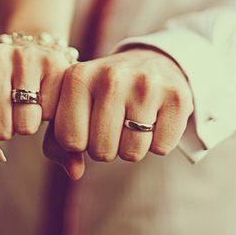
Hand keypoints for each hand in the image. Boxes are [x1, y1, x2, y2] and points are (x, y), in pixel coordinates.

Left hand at [0, 41, 70, 161]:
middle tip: (8, 108)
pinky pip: (51, 114)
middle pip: (0, 129)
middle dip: (5, 128)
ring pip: (26, 125)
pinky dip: (47, 114)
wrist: (23, 62)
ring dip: (26, 124)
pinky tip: (41, 96)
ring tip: (24, 103)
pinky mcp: (54, 60)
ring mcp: (25, 54)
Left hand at [44, 47, 193, 178]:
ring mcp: (145, 84)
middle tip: (115, 123)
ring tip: (134, 119)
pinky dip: (158, 142)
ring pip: (132, 153)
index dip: (80, 143)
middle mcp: (111, 76)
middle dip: (108, 147)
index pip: (70, 140)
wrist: (151, 62)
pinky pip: (162, 148)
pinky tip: (155, 118)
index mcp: (78, 76)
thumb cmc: (104, 93)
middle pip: (102, 151)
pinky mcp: (176, 96)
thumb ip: (59, 142)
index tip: (88, 124)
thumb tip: (75, 172)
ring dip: (133, 146)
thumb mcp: (75, 106)